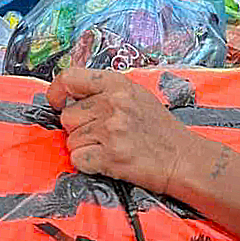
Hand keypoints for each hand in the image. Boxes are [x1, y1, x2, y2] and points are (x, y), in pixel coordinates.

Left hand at [47, 67, 191, 192]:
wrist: (182, 158)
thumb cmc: (160, 129)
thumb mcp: (137, 95)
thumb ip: (105, 91)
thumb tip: (70, 94)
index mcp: (118, 84)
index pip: (71, 77)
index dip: (57, 91)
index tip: (57, 102)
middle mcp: (113, 103)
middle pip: (67, 116)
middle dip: (78, 127)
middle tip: (101, 133)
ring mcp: (112, 130)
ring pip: (71, 140)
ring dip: (84, 147)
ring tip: (109, 147)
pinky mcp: (110, 156)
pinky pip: (77, 159)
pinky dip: (88, 163)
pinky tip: (107, 160)